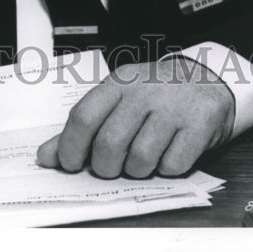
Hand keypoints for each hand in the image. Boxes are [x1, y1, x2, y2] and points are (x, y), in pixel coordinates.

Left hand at [36, 57, 234, 178]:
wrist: (206, 81)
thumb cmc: (153, 96)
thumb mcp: (117, 100)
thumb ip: (82, 128)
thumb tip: (46, 157)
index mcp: (118, 83)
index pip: (83, 116)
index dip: (71, 147)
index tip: (71, 164)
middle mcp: (144, 92)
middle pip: (109, 143)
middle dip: (105, 167)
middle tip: (112, 167)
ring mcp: (172, 108)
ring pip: (140, 160)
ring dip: (137, 170)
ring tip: (142, 159)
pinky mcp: (198, 125)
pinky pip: (173, 166)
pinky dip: (166, 169)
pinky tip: (168, 153)